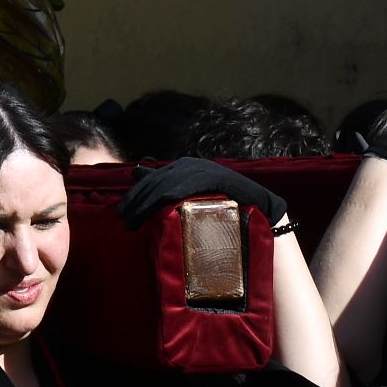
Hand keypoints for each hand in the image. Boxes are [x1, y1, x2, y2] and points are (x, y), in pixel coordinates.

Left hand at [121, 158, 289, 231]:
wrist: (264, 220)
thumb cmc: (226, 216)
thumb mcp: (194, 205)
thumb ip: (169, 191)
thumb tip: (137, 175)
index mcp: (186, 169)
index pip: (154, 180)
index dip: (137, 196)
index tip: (122, 213)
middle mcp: (194, 166)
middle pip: (158, 180)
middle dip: (138, 199)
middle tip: (124, 219)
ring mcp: (206, 170)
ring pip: (169, 182)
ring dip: (149, 200)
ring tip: (134, 219)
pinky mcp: (218, 178)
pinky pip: (190, 185)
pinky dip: (173, 193)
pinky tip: (161, 205)